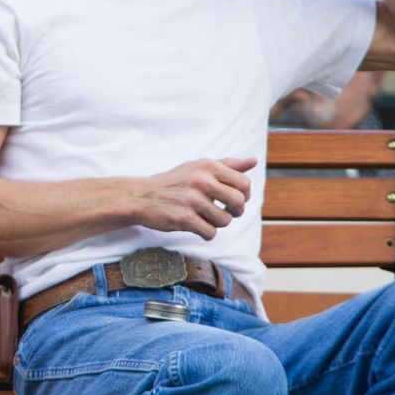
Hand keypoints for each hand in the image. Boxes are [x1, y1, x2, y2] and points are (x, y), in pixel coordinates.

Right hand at [133, 157, 258, 239]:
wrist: (141, 196)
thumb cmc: (174, 182)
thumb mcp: (198, 167)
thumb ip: (227, 165)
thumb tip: (253, 161)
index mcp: (208, 166)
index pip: (244, 184)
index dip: (244, 196)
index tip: (234, 200)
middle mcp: (202, 181)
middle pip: (238, 202)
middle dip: (236, 211)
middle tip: (225, 212)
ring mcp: (193, 200)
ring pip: (225, 220)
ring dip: (218, 223)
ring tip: (206, 218)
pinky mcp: (184, 218)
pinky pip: (210, 233)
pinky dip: (206, 233)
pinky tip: (196, 226)